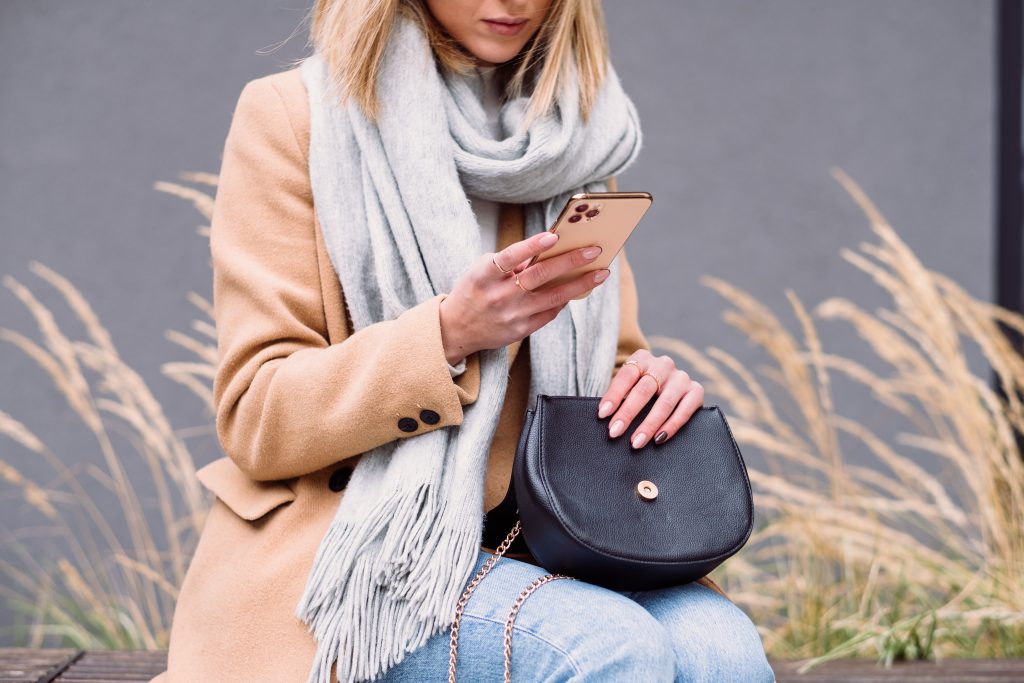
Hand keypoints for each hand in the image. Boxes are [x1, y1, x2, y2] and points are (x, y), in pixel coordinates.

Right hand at [439, 231, 609, 363]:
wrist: (456, 329)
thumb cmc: (474, 291)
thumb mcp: (482, 270)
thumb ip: (511, 262)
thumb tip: (547, 252)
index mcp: (484, 275)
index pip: (510, 257)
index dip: (531, 246)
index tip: (555, 236)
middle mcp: (498, 295)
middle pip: (539, 276)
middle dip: (569, 262)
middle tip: (594, 251)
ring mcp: (511, 315)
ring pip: (552, 298)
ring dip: (579, 284)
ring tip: (600, 273)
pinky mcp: (520, 330)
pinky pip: (549, 313)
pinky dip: (563, 300)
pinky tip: (577, 289)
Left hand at [596, 350, 704, 448]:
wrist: (669, 385)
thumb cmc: (640, 389)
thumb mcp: (629, 385)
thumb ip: (619, 397)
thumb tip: (604, 418)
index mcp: (642, 358)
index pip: (626, 375)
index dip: (614, 395)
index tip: (603, 414)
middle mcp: (663, 365)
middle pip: (644, 390)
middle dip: (628, 413)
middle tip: (615, 432)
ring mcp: (681, 378)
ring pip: (664, 403)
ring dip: (648, 425)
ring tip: (636, 442)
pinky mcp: (696, 391)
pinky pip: (684, 411)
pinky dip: (670, 427)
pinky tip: (658, 439)